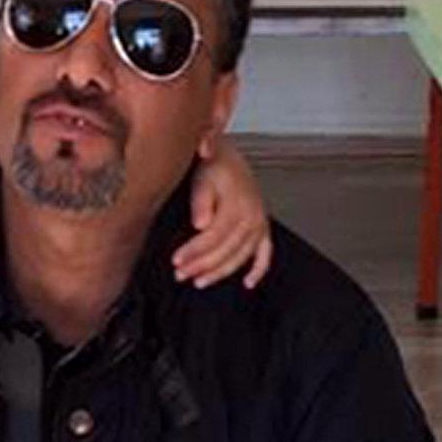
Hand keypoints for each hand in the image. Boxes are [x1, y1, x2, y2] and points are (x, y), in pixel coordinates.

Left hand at [175, 139, 273, 290]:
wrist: (227, 157)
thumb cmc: (213, 167)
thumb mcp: (202, 178)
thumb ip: (201, 201)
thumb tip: (201, 224)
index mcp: (238, 205)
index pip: (214, 237)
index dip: (194, 252)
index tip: (177, 260)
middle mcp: (253, 217)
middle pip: (226, 250)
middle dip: (201, 265)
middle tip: (181, 274)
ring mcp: (259, 224)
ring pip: (240, 257)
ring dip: (220, 272)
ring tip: (199, 281)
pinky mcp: (262, 228)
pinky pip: (265, 254)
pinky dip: (258, 270)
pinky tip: (247, 283)